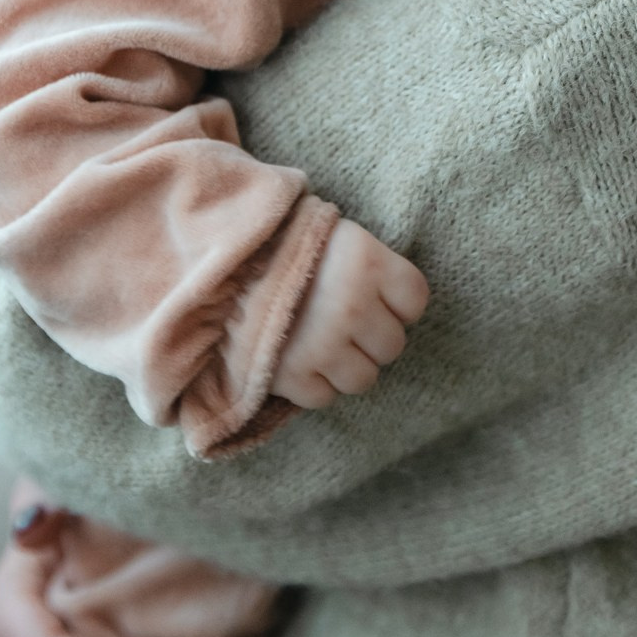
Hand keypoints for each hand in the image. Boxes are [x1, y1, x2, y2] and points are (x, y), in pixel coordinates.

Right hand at [271, 219, 428, 408]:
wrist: (220, 265)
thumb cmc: (286, 249)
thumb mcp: (336, 238)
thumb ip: (371, 268)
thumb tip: (399, 308)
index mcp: (368, 262)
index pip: (415, 301)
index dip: (396, 303)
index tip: (374, 296)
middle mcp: (353, 304)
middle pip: (392, 346)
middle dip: (370, 338)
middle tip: (342, 322)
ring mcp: (324, 344)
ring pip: (364, 379)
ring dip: (346, 366)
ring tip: (320, 343)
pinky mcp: (294, 375)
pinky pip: (325, 397)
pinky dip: (313, 384)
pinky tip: (297, 357)